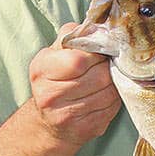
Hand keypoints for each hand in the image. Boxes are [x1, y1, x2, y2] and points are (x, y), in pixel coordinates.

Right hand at [27, 22, 121, 145]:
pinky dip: (113, 100)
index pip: (78, 59)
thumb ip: (75, 36)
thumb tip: (100, 26)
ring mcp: (66, 116)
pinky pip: (112, 108)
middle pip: (99, 76)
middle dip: (107, 68)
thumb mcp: (57, 52)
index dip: (95, 54)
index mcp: (41, 69)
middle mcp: (49, 95)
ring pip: (109, 92)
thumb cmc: (57, 78)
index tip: (98, 53)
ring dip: (113, 84)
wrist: (50, 122)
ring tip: (105, 80)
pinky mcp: (86, 129)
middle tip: (105, 66)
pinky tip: (103, 96)